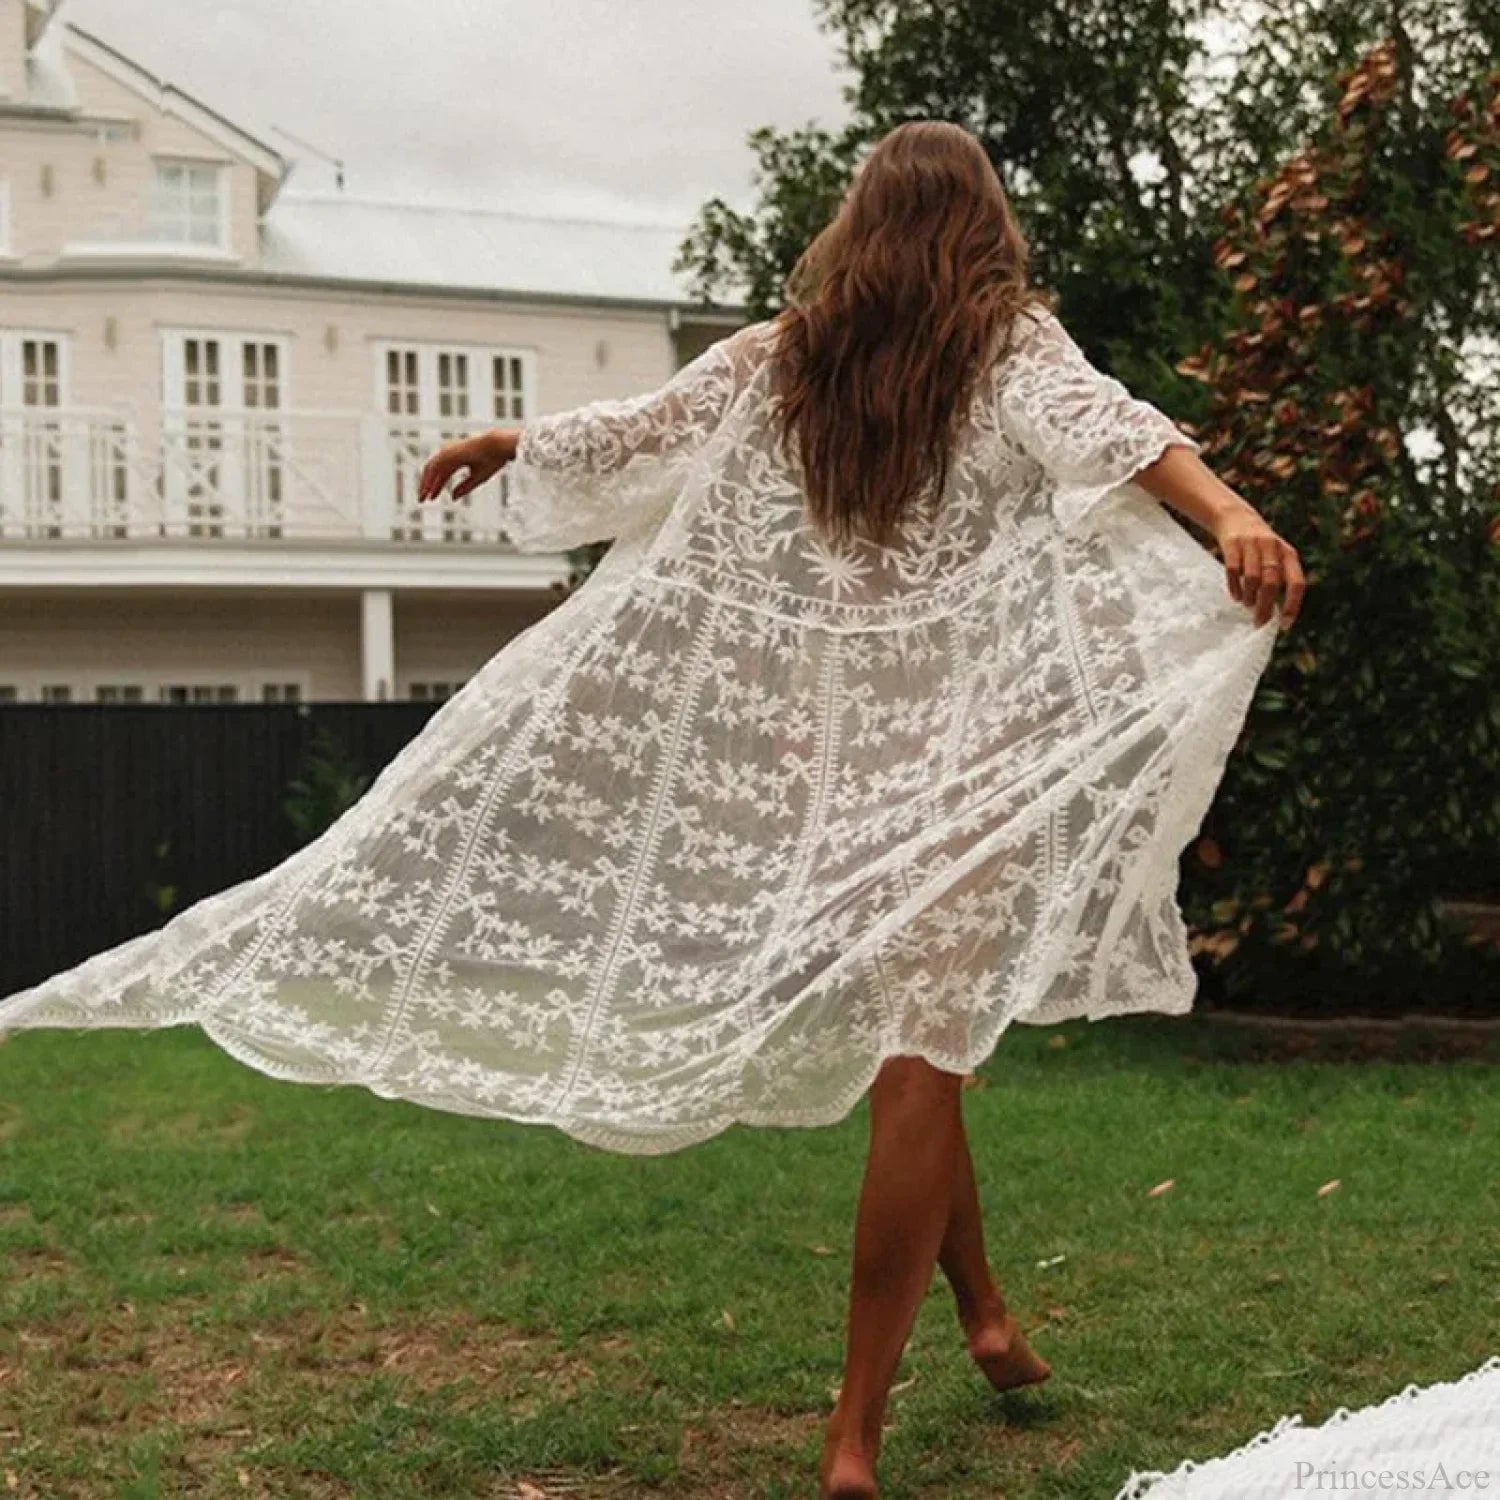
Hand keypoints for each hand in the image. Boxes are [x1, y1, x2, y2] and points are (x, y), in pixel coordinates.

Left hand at [417, 430, 512, 502]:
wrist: (497, 447)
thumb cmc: (492, 460)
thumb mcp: (478, 478)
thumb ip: (464, 488)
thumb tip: (452, 498)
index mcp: (458, 458)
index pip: (442, 474)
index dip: (436, 487)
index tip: (431, 498)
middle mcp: (450, 454)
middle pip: (433, 472)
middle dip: (427, 485)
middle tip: (422, 499)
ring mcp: (447, 452)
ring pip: (430, 469)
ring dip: (425, 483)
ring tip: (422, 497)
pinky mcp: (446, 453)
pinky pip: (433, 468)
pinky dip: (429, 478)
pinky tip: (427, 489)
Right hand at [1214, 505, 1304, 630]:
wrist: (1236, 517)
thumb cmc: (1259, 546)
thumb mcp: (1276, 556)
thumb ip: (1279, 578)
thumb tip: (1279, 612)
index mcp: (1288, 554)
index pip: (1296, 583)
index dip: (1293, 605)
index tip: (1285, 624)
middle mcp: (1272, 547)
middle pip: (1272, 583)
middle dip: (1265, 606)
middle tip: (1259, 622)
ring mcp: (1251, 545)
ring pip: (1253, 578)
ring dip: (1250, 597)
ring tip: (1247, 605)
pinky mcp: (1232, 544)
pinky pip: (1233, 571)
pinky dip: (1235, 587)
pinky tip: (1236, 596)